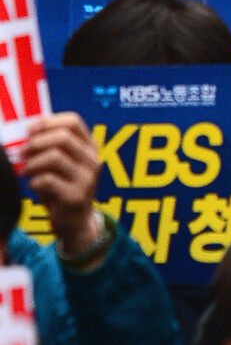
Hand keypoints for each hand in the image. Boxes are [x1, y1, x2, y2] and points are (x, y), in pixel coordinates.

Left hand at [24, 114, 102, 256]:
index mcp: (90, 148)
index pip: (74, 122)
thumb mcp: (61, 165)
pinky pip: (47, 180)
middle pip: (63, 137)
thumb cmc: (63, 189)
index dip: (49, 122)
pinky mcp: (75, 197)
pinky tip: (33, 186)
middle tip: (22, 152)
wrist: (76, 222)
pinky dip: (34, 181)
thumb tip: (26, 135)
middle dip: (36, 142)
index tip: (29, 129)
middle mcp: (93, 161)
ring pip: (54, 157)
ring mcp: (87, 179)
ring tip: (25, 170)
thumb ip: (50, 148)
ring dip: (32, 162)